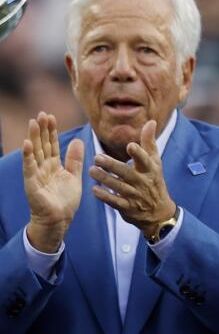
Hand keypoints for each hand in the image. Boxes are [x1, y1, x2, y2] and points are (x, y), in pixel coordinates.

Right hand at [22, 113, 83, 251]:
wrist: (60, 220)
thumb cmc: (65, 200)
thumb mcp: (74, 176)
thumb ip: (75, 159)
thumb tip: (77, 140)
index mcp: (54, 166)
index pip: (52, 144)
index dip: (51, 131)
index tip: (50, 116)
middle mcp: (43, 168)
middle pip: (42, 145)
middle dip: (42, 130)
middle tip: (41, 114)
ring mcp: (36, 175)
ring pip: (35, 153)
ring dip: (33, 138)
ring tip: (33, 123)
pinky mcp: (32, 184)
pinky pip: (29, 168)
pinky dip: (28, 156)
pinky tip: (26, 144)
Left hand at [89, 121, 175, 237]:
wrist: (158, 211)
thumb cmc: (154, 180)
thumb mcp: (155, 161)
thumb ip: (149, 142)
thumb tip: (151, 121)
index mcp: (151, 169)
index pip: (145, 160)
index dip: (139, 153)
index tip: (130, 146)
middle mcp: (143, 182)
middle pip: (127, 173)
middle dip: (112, 165)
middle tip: (97, 157)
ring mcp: (136, 195)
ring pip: (118, 187)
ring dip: (104, 179)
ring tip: (91, 171)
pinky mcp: (128, 207)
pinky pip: (115, 202)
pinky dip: (105, 196)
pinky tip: (94, 189)